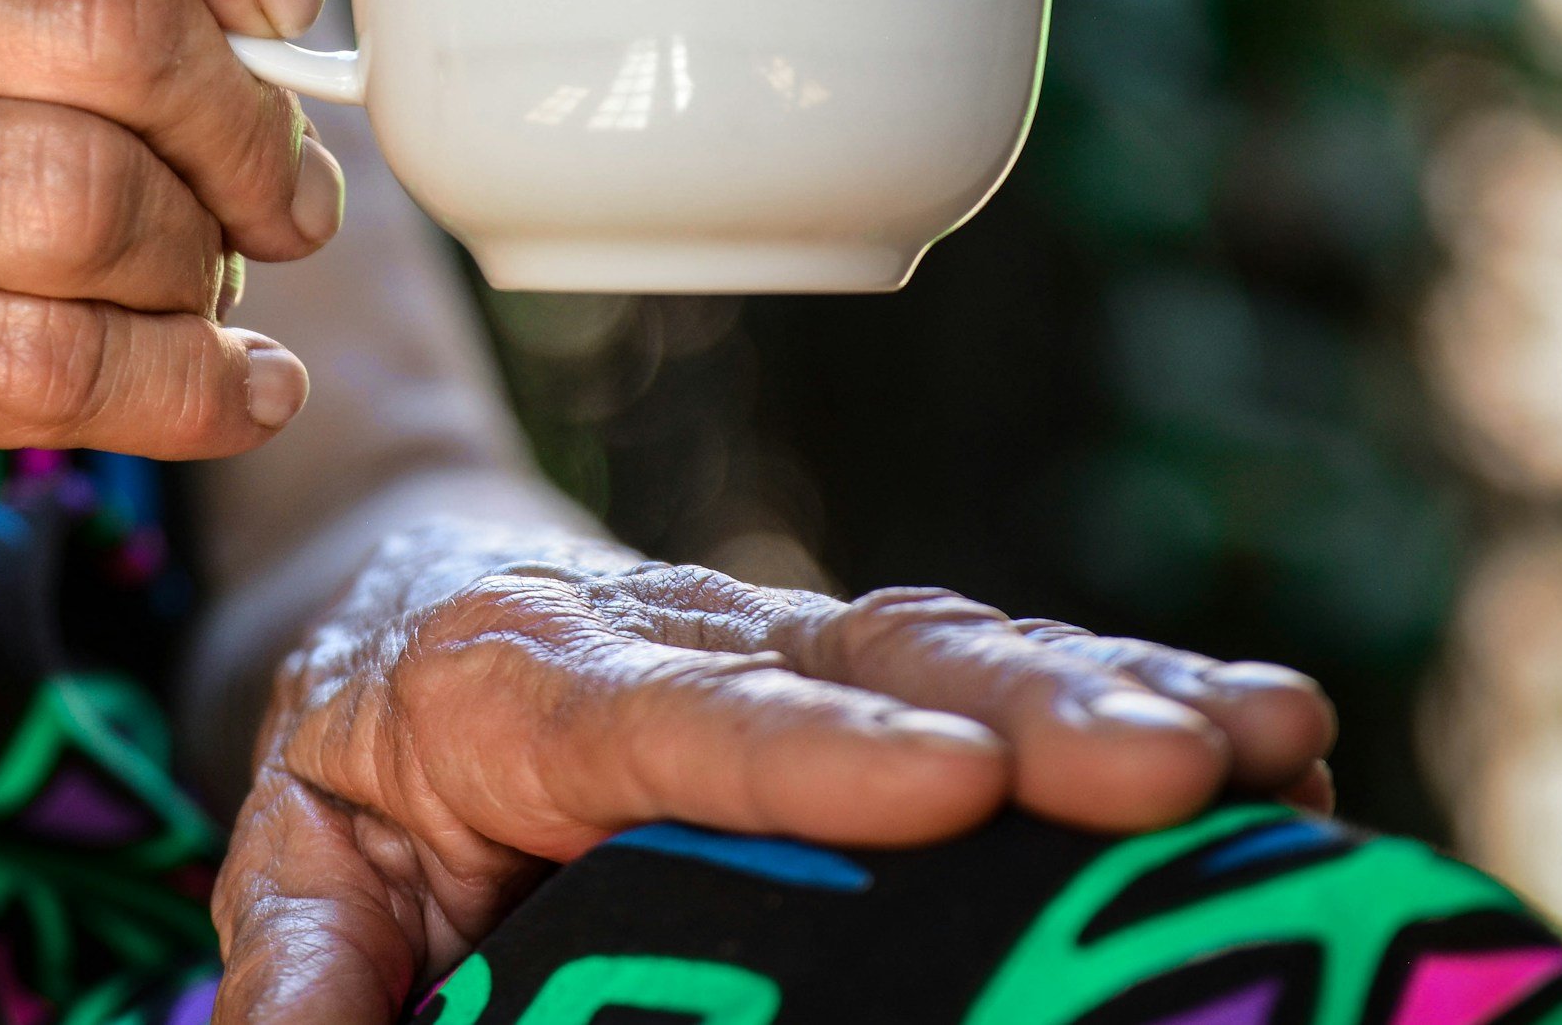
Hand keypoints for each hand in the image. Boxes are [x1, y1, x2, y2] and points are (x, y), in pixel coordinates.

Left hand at [211, 535, 1335, 1024]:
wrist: (407, 589)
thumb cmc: (358, 745)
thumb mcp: (294, 856)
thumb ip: (305, 973)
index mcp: (519, 682)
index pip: (667, 716)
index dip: (805, 751)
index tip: (944, 782)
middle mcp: (676, 639)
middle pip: (853, 658)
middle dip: (1020, 709)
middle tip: (1173, 766)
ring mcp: (783, 643)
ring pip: (952, 644)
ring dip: (1111, 688)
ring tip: (1266, 740)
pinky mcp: (860, 671)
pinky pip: (999, 666)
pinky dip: (1131, 688)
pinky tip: (1268, 737)